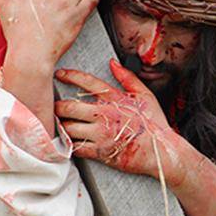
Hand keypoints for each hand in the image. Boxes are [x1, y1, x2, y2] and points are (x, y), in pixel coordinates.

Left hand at [54, 59, 176, 177]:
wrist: (160, 151)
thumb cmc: (154, 125)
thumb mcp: (145, 95)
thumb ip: (127, 78)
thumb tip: (113, 63)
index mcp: (114, 99)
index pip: (86, 82)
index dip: (70, 76)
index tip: (59, 75)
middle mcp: (104, 115)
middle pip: (68, 107)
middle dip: (57, 107)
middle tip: (54, 107)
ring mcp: (100, 134)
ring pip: (68, 128)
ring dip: (61, 126)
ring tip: (59, 124)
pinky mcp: (99, 152)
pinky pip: (75, 147)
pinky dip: (68, 144)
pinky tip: (67, 141)